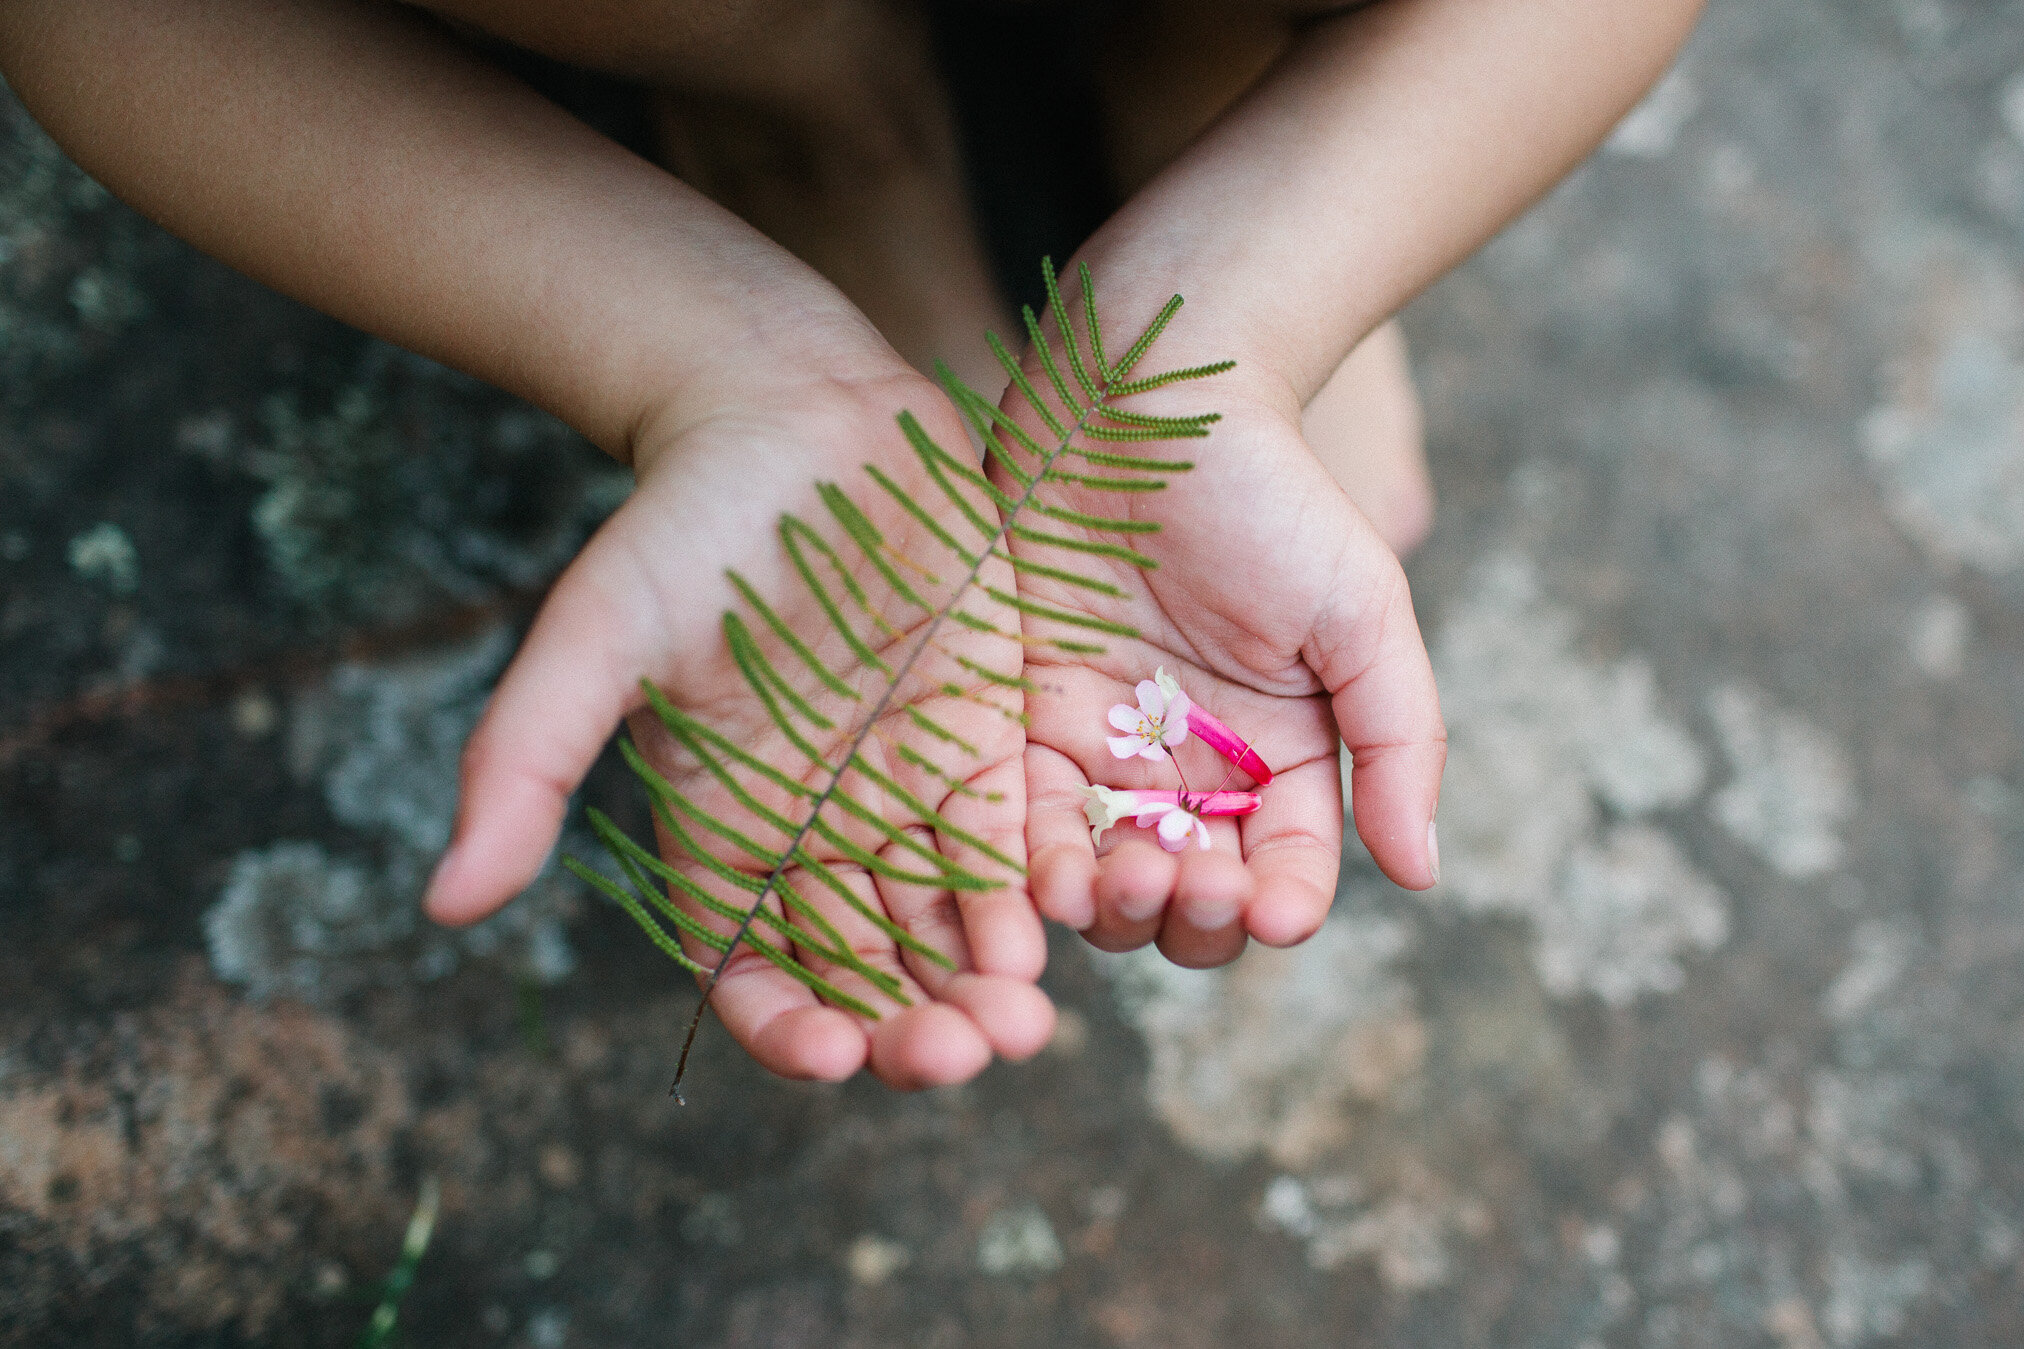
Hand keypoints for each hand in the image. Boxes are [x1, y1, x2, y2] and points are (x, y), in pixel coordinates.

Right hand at [426, 370, 1053, 1087]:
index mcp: (724, 831)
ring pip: (949, 922)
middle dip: (914, 1025)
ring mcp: (907, 789)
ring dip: (986, 981)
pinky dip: (1035, 887)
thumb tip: (442, 903)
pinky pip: (1013, 836)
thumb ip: (529, 763)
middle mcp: (819, 831)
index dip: (788, 1025)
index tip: (834, 1055)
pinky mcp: (986, 736)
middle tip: (960, 1056)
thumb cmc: (681, 523)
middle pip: (869, 967)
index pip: (753, 971)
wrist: (796, 415)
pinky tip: (1063, 924)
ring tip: (1022, 1024)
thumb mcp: (595, 634)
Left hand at [1011, 368, 1445, 967]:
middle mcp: (1185, 769)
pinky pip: (1013, 818)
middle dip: (1189, 915)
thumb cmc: (1271, 493)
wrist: (1144, 395)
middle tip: (1185, 885)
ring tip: (1113, 882)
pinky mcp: (1012, 719)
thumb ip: (1398, 740)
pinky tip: (1038, 873)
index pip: (1284, 871)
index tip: (1275, 912)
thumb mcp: (1361, 610)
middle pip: (1186, 896)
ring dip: (1108, 905)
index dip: (1281, 906)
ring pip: (1097, 876)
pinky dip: (1025, 863)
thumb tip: (1422, 873)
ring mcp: (1095, 748)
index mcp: (1277, 755)